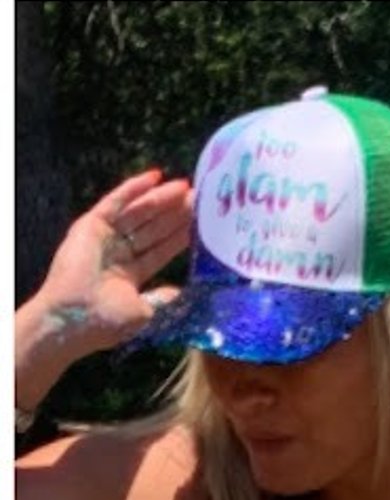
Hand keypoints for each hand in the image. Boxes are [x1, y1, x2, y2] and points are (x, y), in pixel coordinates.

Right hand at [32, 169, 194, 357]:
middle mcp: (118, 251)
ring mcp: (105, 236)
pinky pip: (116, 201)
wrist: (77, 319)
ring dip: (162, 198)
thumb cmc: (108, 322)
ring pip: (140, 212)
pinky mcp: (92, 224)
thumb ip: (160, 298)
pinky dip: (134, 188)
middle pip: (154, 228)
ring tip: (186, 187)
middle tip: (200, 198)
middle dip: (176, 213)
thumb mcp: (144, 312)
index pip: (161, 249)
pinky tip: (155, 177)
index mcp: (130, 272)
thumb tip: (178, 291)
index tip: (201, 224)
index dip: (180, 236)